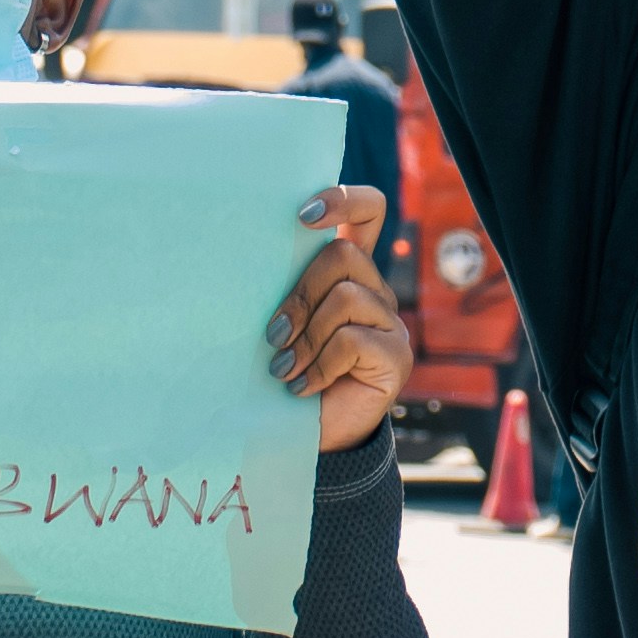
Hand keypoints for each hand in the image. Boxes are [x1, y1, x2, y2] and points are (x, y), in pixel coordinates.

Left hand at [271, 187, 410, 453]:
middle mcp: (374, 290)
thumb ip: (280, 293)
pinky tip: (302, 386)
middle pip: (343, 255)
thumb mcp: (282, 326)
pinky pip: (353, 338)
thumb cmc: (287, 374)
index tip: (301, 214)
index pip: (367, 212)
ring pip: (346, 296)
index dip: (343, 199)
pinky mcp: (397, 355)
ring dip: (306, 335)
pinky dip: (320, 363)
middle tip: (273, 336)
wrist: (311, 437)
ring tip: (283, 368)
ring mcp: (390, 322)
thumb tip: (241, 264)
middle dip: (299, 294)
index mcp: (348, 273)